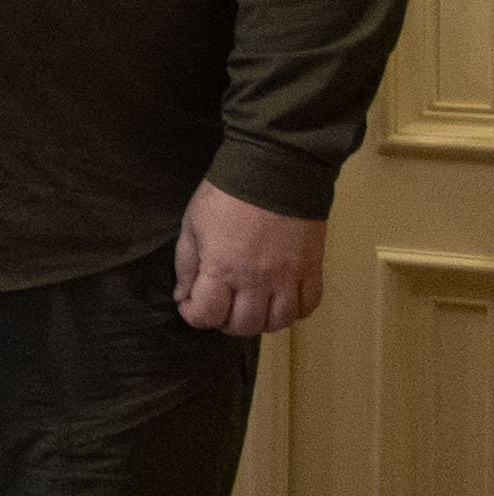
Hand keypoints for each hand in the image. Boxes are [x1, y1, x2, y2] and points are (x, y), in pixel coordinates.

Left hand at [175, 183, 326, 336]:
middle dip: (225, 322)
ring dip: (260, 322)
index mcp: (222, 268)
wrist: (275, 170)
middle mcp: (257, 280)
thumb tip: (183, 296)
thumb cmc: (226, 195)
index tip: (191, 304)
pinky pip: (308, 306)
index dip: (194, 316)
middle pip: (244, 326)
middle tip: (221, 306)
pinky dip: (294, 312)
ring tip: (250, 306)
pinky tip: (280, 301)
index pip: (207, 316)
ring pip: (278, 322)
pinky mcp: (312, 269)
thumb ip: (186, 264)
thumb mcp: (192, 225)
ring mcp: (288, 277)